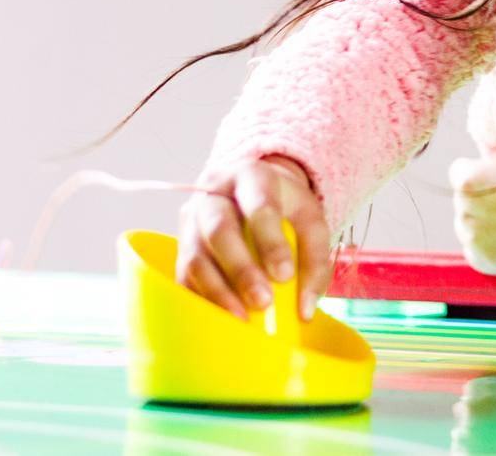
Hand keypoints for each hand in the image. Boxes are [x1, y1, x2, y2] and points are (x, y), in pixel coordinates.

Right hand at [176, 154, 330, 321]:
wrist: (251, 190)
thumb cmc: (284, 206)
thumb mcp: (310, 218)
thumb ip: (315, 258)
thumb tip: (305, 310)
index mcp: (252, 177)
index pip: (259, 205)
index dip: (270, 242)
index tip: (284, 275)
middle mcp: (214, 194)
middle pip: (219, 229)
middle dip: (241, 269)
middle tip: (263, 302)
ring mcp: (191, 220)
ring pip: (194, 256)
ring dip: (217, 291)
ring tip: (242, 318)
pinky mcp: (179, 246)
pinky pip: (182, 275)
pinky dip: (201, 299)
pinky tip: (220, 317)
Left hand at [448, 139, 495, 275]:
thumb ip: (494, 140)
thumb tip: (484, 127)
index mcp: (466, 179)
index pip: (459, 170)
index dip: (479, 171)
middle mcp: (462, 208)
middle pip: (465, 199)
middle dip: (482, 197)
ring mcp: (470, 236)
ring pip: (470, 225)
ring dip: (485, 222)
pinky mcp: (481, 259)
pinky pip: (478, 249)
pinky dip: (490, 246)